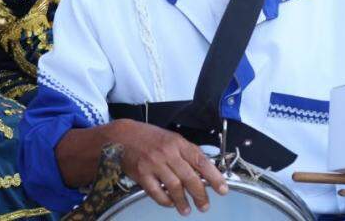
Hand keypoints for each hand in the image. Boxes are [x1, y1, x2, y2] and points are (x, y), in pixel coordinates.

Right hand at [112, 120, 227, 215]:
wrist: (121, 136)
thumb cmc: (148, 137)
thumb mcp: (171, 139)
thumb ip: (186, 153)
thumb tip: (203, 172)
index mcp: (177, 143)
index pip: (201, 161)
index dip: (214, 177)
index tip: (222, 189)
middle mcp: (167, 153)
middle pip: (189, 177)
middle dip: (200, 195)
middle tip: (204, 206)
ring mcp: (153, 163)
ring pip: (174, 187)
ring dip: (183, 201)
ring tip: (187, 209)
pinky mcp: (141, 173)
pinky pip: (157, 192)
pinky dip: (165, 200)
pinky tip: (170, 203)